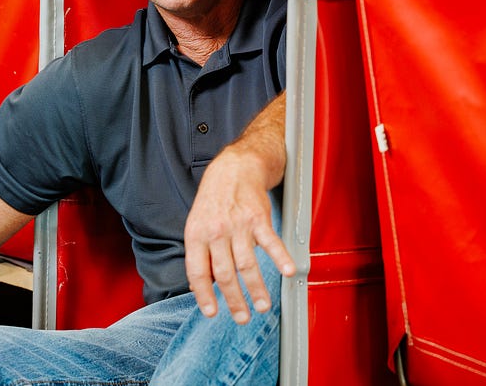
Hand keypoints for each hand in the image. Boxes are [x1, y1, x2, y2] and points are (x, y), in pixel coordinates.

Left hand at [183, 93, 294, 321]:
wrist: (233, 168)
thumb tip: (201, 286)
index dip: (204, 294)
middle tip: (242, 318)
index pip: (197, 271)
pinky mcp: (258, 218)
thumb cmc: (214, 200)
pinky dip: (281, 258)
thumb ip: (200, 253)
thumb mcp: (196, 223)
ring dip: (257, 289)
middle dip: (234, 300)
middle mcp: (216, 231)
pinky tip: (289, 272)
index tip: (211, 313)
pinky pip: (271, 242)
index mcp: (196, 234)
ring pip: (247, 264)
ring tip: (263, 307)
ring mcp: (238, 225)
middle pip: (224, 273)